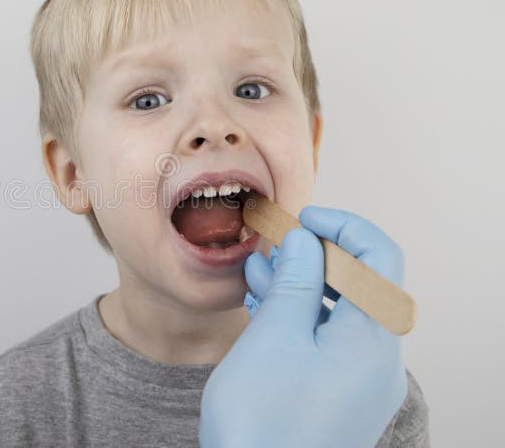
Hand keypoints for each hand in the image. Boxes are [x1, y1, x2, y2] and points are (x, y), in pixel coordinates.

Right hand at [200, 206, 407, 447]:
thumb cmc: (263, 419)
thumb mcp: (275, 334)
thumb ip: (296, 280)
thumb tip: (307, 241)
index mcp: (372, 340)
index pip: (381, 258)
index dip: (344, 227)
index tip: (303, 218)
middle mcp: (378, 360)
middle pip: (362, 286)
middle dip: (316, 257)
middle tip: (274, 245)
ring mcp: (361, 383)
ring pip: (340, 314)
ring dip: (302, 287)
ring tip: (257, 272)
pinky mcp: (340, 399)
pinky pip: (329, 343)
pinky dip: (300, 319)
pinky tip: (263, 308)